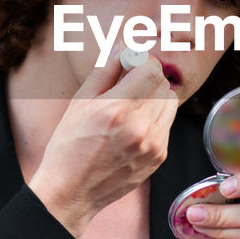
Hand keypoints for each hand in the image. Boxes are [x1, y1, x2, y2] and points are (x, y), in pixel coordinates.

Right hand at [28, 50, 177, 236]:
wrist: (71, 191)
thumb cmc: (69, 144)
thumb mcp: (80, 101)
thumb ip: (106, 70)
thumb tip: (124, 47)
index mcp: (117, 110)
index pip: (152, 70)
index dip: (142, 62)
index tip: (129, 66)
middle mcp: (140, 128)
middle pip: (163, 84)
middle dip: (148, 78)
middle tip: (127, 86)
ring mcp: (153, 145)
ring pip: (170, 103)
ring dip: (155, 98)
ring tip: (131, 107)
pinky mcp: (159, 157)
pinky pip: (166, 124)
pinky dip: (154, 119)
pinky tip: (132, 128)